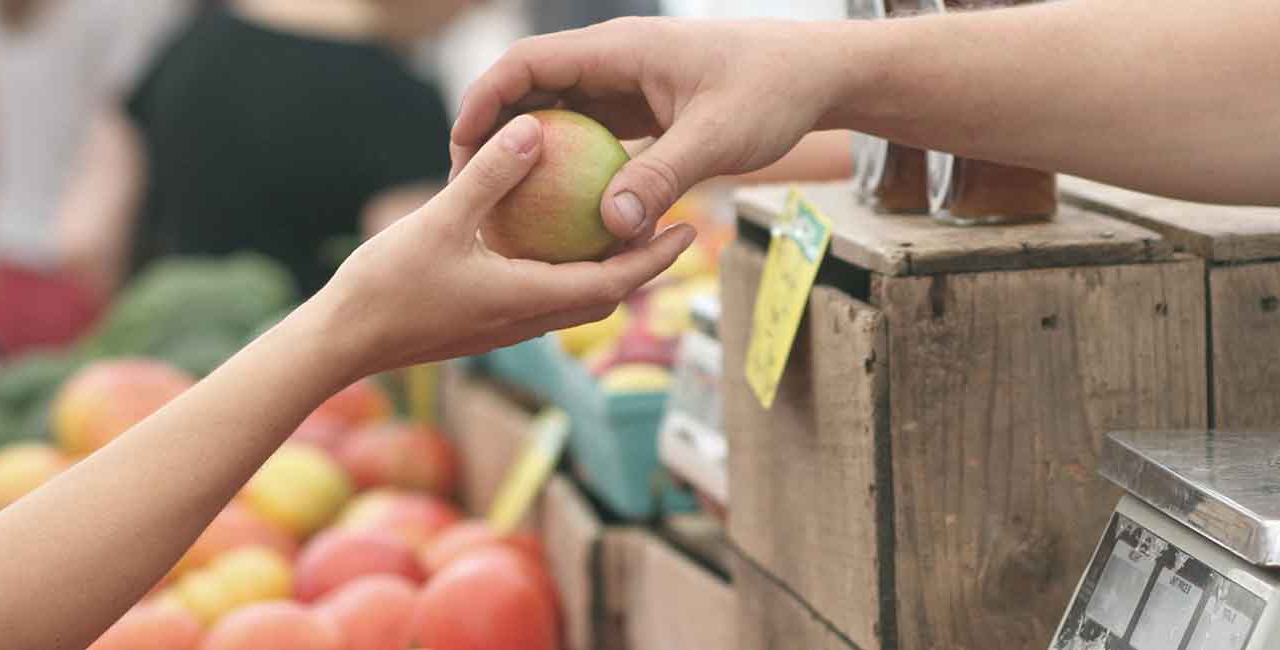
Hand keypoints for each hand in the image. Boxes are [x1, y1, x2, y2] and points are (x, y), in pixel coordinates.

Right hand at [309, 114, 695, 378]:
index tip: (689, 230)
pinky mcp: (484, 323)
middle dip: (642, 265)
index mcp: (528, 300)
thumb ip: (489, 176)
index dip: (655, 258)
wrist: (340, 343)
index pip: (613, 284)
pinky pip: (541, 296)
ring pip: (573, 300)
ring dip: (604, 270)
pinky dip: (563, 271)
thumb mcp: (440, 220)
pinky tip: (551, 238)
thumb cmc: (386, 286)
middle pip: (604, 296)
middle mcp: (526, 321)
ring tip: (622, 230)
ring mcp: (504, 326)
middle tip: (672, 226)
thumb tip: (535, 129)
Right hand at [450, 17, 857, 241]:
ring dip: (531, 151)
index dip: (484, 101)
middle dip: (495, 131)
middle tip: (468, 187)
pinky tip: (561, 212)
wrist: (819, 74)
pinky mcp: (645, 107)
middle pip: (533, 88)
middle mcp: (616, 60)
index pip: (528, 63)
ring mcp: (629, 83)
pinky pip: (593, 133)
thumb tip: (610, 226)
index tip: (460, 148)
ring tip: (503, 204)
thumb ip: (661, 177)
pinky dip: (571, 164)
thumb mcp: (717, 139)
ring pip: (560, 112)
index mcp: (620, 49)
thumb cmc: (773, 93)